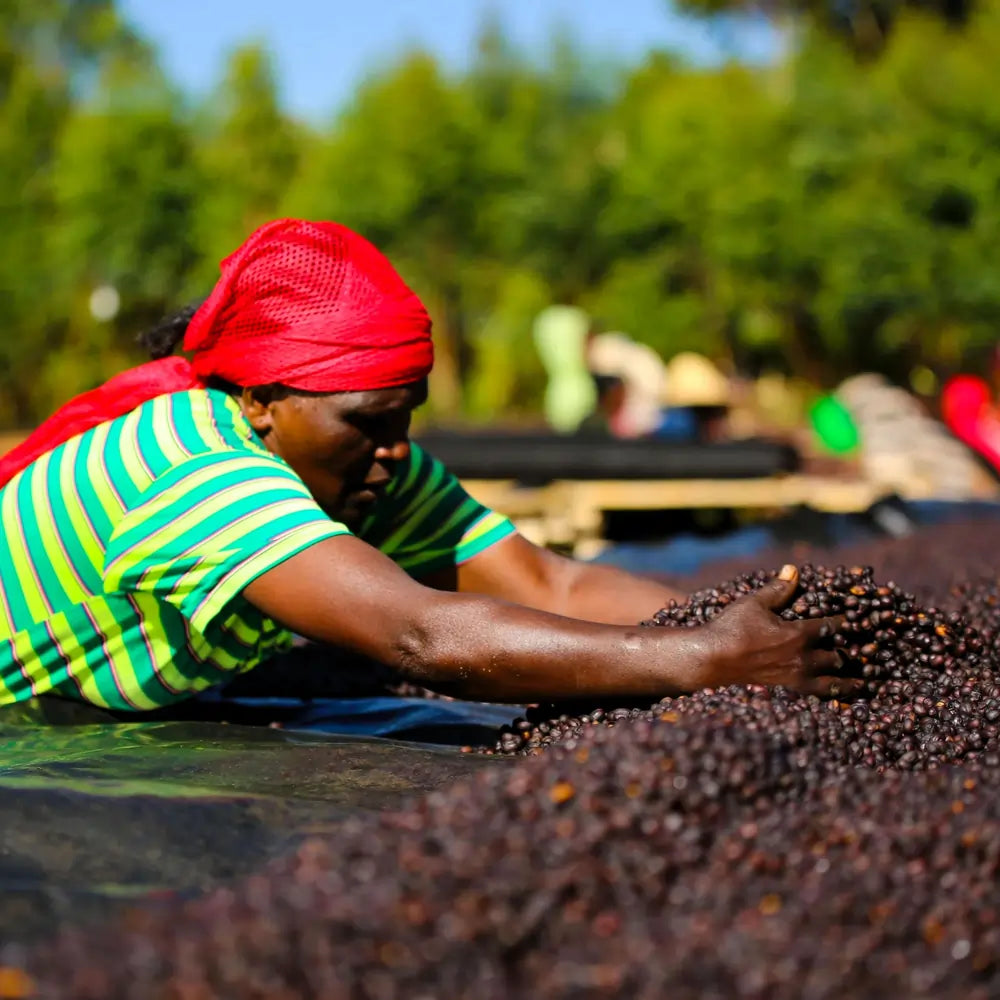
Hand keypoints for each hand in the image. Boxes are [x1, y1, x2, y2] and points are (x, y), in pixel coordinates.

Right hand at [692, 565, 860, 697]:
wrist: (711, 659)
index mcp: (798, 634)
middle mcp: (802, 658)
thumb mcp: (755, 603)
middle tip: (866, 650)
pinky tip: (837, 698)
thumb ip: (778, 588)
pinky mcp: (785, 689)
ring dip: (849, 681)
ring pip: (832, 682)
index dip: (848, 620)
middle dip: (849, 651)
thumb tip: (793, 568)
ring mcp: (794, 677)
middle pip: (837, 656)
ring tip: (864, 683)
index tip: (860, 618)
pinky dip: (831, 695)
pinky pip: (816, 694)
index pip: (833, 625)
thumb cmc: (732, 628)